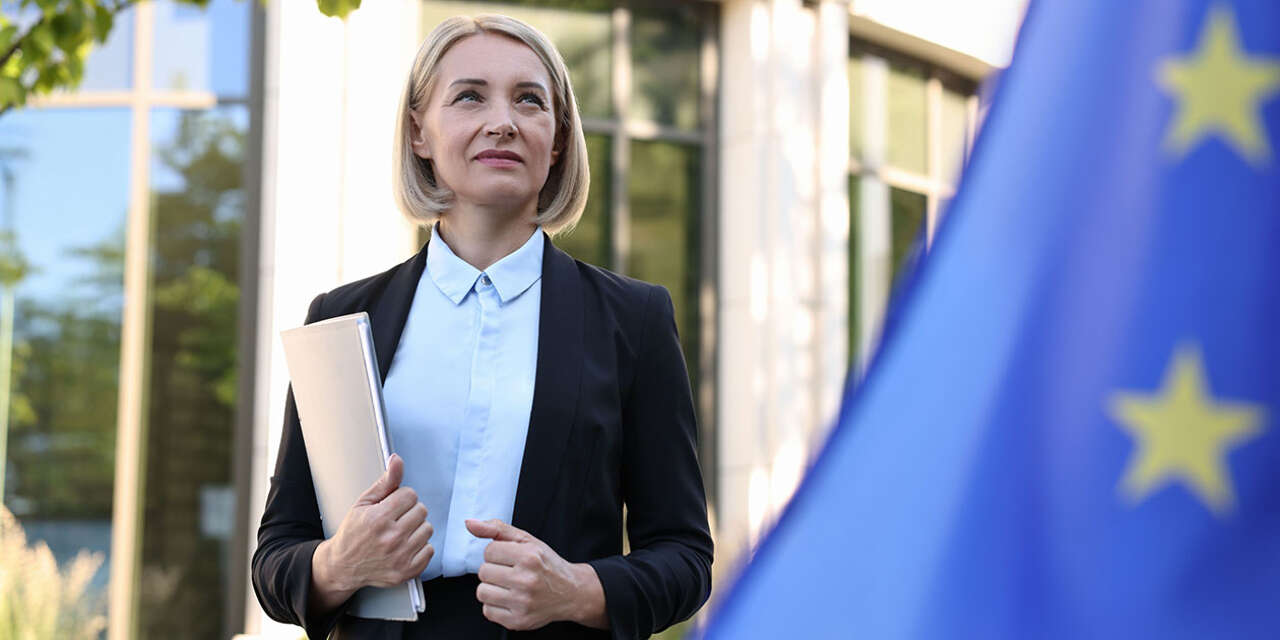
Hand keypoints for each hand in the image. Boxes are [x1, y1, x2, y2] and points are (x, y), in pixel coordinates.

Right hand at [312, 454, 433, 602]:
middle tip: (394, 520)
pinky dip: (420, 547)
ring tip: (398, 533)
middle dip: (409, 512)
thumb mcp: (363, 503)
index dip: (401, 498)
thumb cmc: (353, 533)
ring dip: (416, 529)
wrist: (343, 566)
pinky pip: (430, 549)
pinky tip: (404, 547)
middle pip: (421, 510)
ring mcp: (400, 557)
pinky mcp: (408, 571)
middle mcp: (391, 539)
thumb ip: (385, 482)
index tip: (391, 506)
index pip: (410, 495)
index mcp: (378, 519)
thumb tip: (397, 460)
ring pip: (428, 529)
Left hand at [466, 519, 607, 630]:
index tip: (511, 558)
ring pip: (482, 592)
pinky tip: (510, 599)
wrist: (572, 592)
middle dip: (494, 570)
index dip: (498, 553)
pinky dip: (495, 605)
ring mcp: (522, 602)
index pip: (489, 551)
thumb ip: (497, 529)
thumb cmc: (547, 565)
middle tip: (512, 573)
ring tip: (509, 586)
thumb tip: (470, 524)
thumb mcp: (527, 540)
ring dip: (492, 588)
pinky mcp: (518, 621)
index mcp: (529, 556)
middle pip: (483, 572)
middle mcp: (526, 580)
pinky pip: (487, 611)